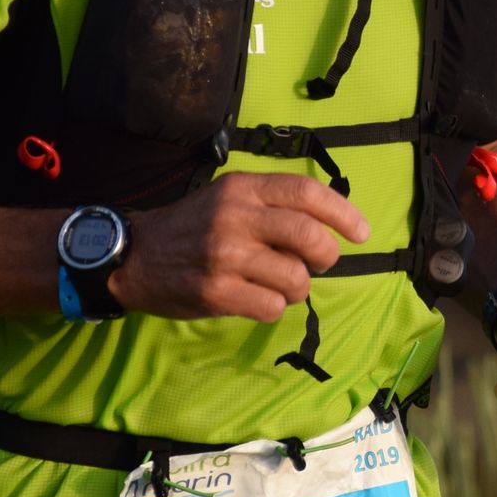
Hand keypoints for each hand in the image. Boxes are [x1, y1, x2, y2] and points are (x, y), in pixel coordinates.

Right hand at [112, 171, 368, 320]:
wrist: (133, 256)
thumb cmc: (192, 227)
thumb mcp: (228, 197)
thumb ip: (272, 202)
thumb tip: (330, 223)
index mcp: (243, 188)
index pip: (307, 192)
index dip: (343, 213)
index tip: (362, 232)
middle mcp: (235, 218)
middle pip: (310, 238)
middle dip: (327, 256)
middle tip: (319, 263)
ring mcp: (225, 256)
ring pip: (296, 279)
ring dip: (297, 287)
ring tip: (276, 283)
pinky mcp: (216, 292)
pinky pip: (273, 307)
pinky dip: (273, 307)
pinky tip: (254, 298)